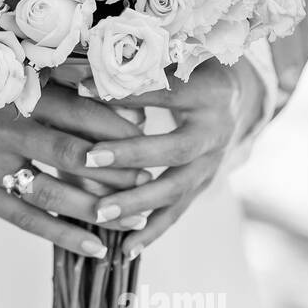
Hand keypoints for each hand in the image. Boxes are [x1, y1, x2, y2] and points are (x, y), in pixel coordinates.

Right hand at [0, 71, 150, 257]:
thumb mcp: (4, 65)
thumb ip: (54, 76)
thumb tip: (111, 88)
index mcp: (11, 92)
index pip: (76, 111)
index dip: (115, 125)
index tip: (146, 135)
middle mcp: (1, 130)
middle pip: (71, 155)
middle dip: (115, 171)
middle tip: (152, 180)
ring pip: (52, 194)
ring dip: (98, 209)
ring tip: (135, 217)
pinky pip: (26, 220)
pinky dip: (63, 236)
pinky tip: (96, 248)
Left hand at [52, 57, 265, 255]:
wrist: (233, 99)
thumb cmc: (188, 69)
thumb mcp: (172, 58)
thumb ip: (133, 63)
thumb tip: (74, 66)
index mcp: (208, 92)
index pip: (163, 92)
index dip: (124, 92)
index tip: (79, 88)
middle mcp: (216, 131)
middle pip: (174, 149)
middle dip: (130, 156)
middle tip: (88, 161)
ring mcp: (213, 164)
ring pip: (176, 189)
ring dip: (136, 203)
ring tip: (99, 213)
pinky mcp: (203, 187)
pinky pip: (177, 213)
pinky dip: (151, 232)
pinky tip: (125, 249)